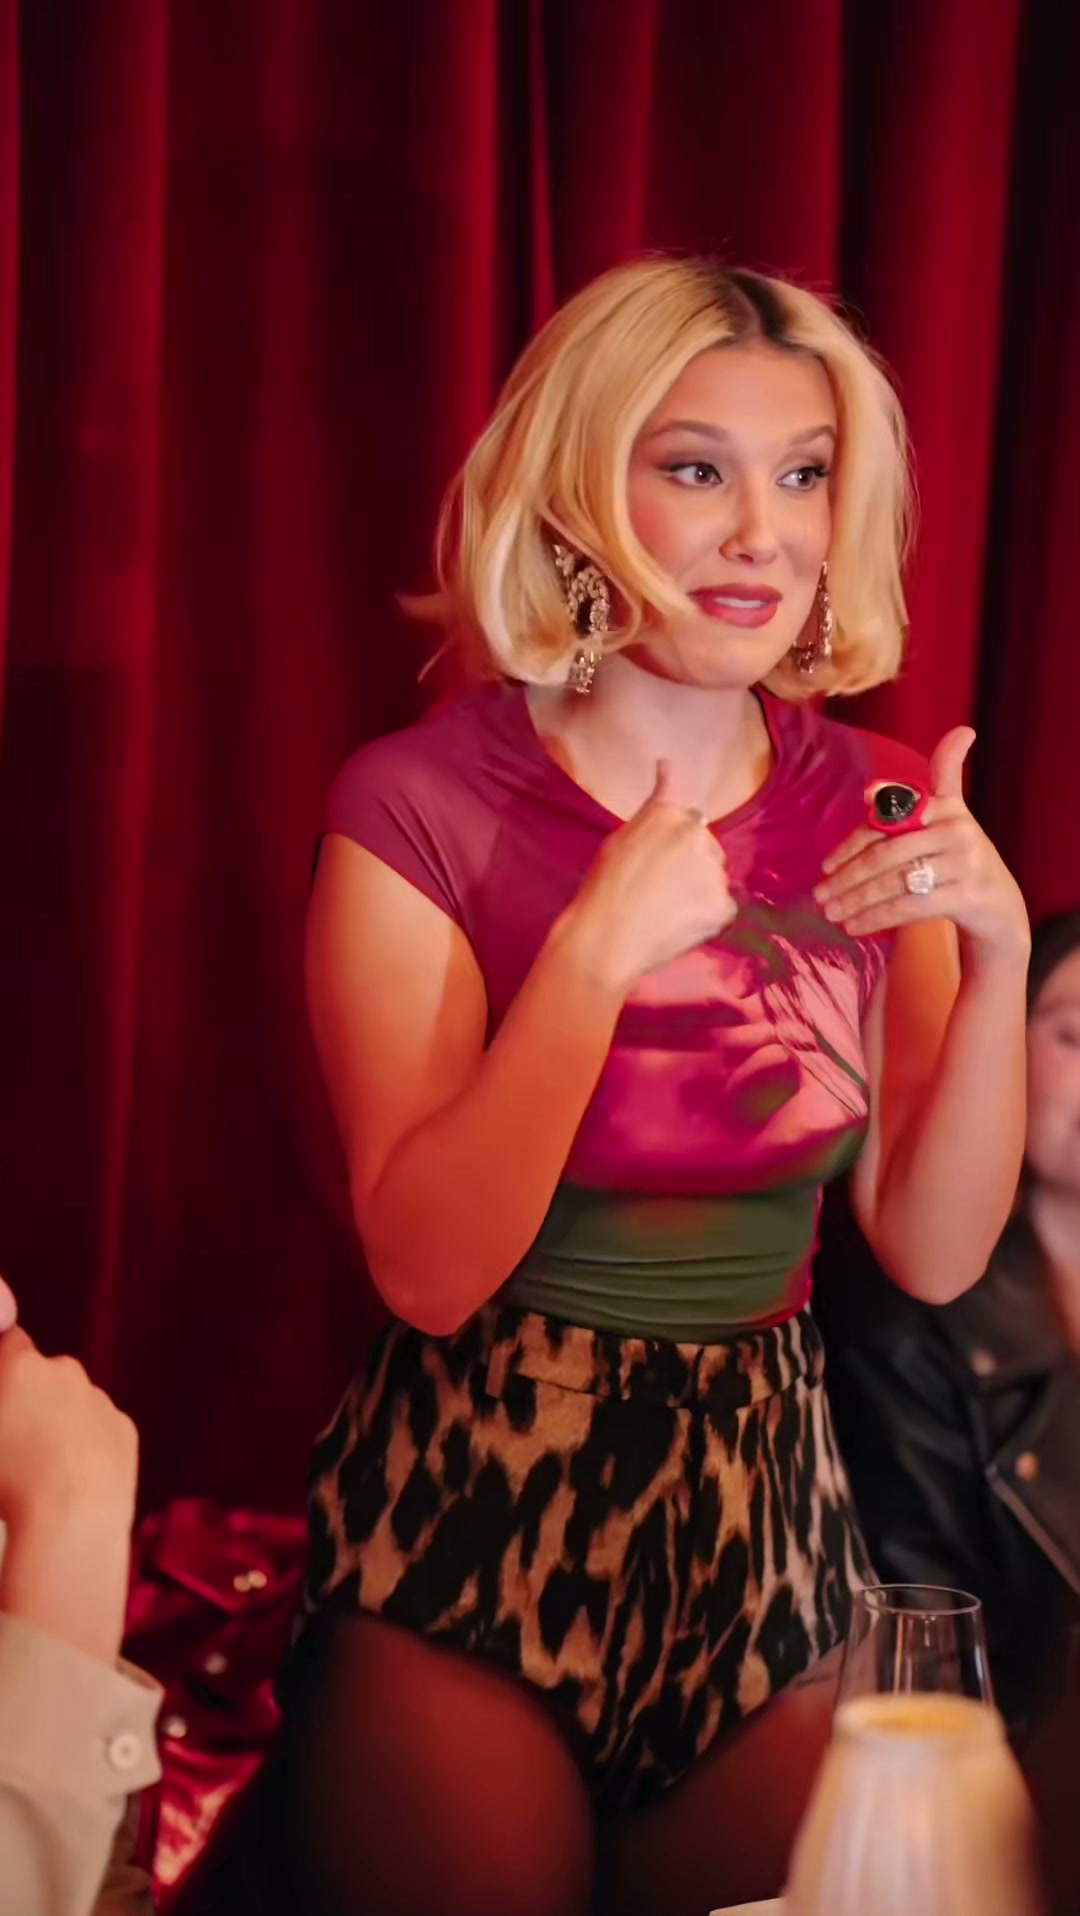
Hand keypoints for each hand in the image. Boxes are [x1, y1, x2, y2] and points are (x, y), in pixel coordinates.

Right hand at [0, 1319, 138, 1662]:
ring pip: (73, 1403)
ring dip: (59, 1422)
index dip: (3, 1364)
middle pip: (43, 1375)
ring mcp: (100, 1399)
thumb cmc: (7, 1482)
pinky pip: (100, 1429)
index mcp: (23, 1367)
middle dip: (30, 1397)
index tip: (1, 1392)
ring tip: (40, 1469)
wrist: (73, 1520)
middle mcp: (66, 1373)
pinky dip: (87, 1445)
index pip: (10, 1340)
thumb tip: (4, 1413)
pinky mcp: (125, 1428)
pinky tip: (71, 1480)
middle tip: (12, 1439)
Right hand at [563, 759, 736, 994]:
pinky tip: (679, 925)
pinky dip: (707, 917)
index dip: (672, 845)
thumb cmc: (603, 887)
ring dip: (700, 890)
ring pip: (715, 878)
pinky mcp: (723, 905)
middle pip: (706, 847)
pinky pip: (722, 908)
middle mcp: (697, 834)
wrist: (606, 938)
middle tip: (658, 890)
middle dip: (691, 864)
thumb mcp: (622, 836)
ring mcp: (713, 871)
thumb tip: (668, 764)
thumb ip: (654, 804)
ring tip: (666, 910)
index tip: (656, 864)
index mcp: (670, 814)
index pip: (688, 820)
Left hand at [814, 728, 1029, 962]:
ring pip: (895, 882)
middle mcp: (957, 829)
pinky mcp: (965, 895)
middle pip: (887, 854)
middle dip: (848, 878)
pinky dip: (877, 918)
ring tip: (832, 913)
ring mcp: (964, 862)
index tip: (825, 866)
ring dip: (856, 901)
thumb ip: (910, 799)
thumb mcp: (944, 821)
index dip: (851, 845)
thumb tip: (869, 790)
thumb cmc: (959, 859)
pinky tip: (854, 926)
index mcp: (946, 806)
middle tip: (820, 896)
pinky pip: (909, 907)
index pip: (886, 822)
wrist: (999, 905)